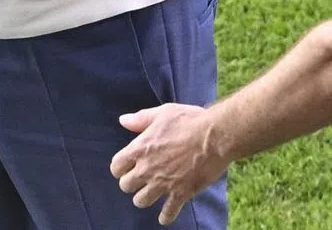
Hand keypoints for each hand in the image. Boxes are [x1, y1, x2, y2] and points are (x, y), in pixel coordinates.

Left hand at [111, 104, 226, 225]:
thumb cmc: (187, 121)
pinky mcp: (181, 193)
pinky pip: (168, 212)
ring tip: (148, 195)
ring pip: (141, 200)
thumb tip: (122, 120)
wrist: (214, 137)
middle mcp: (147, 168)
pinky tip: (164, 218)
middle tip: (137, 181)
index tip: (124, 168)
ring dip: (143, 198)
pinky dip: (165, 217)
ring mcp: (163, 183)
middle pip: (126, 185)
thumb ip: (140, 119)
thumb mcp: (161, 114)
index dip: (119, 167)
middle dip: (129, 183)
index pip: (117, 166)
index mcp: (140, 148)